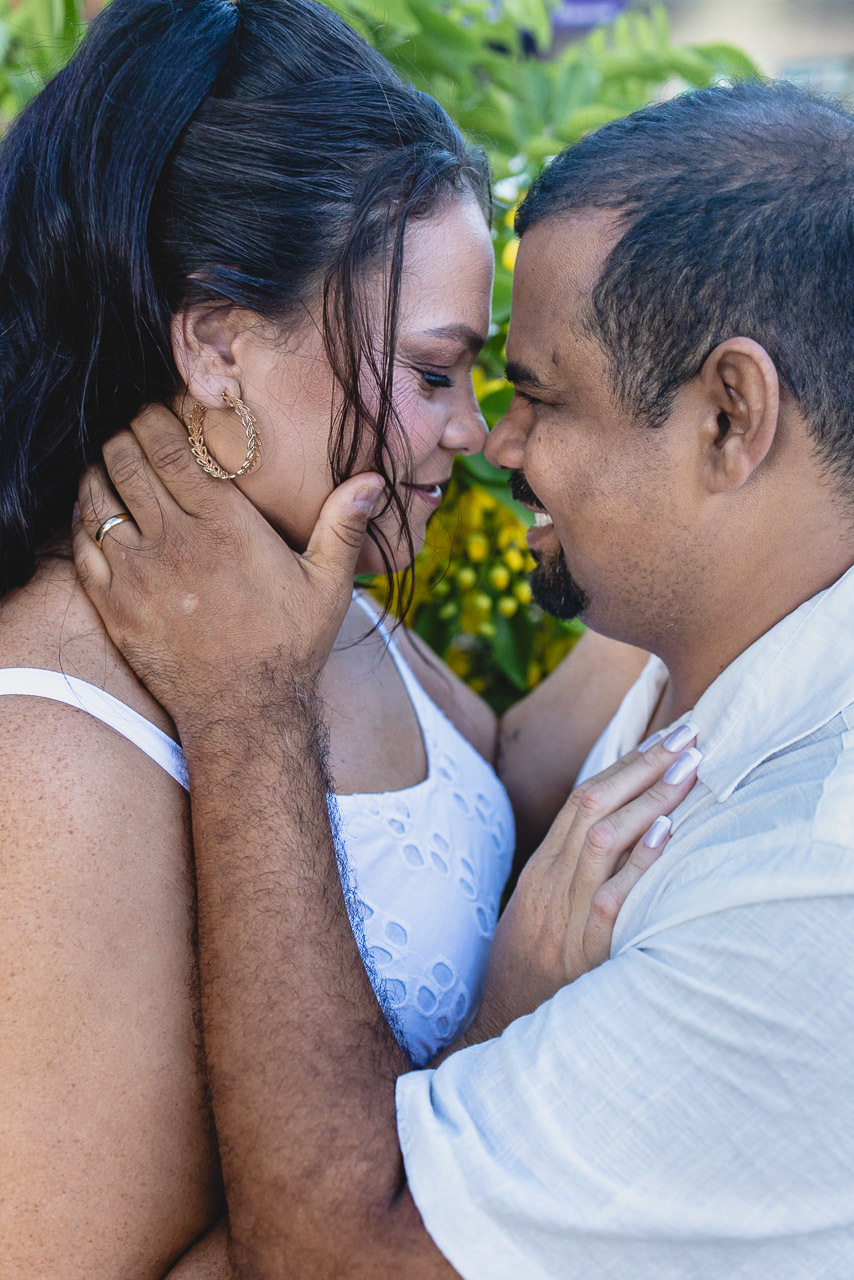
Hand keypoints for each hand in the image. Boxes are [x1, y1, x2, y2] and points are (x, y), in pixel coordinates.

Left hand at [72, 405, 383, 737]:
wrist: (244, 713)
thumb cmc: (289, 646)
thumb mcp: (328, 585)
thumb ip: (343, 526)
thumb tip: (374, 479)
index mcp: (226, 525)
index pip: (171, 448)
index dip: (154, 419)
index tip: (157, 414)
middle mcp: (175, 541)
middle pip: (127, 460)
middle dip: (125, 437)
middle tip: (134, 435)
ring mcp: (138, 573)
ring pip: (97, 496)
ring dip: (101, 472)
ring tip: (113, 467)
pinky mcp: (113, 604)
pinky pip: (81, 543)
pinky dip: (82, 518)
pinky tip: (96, 514)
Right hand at [472, 728, 700, 1036]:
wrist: (503, 1024)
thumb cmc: (529, 965)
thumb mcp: (539, 909)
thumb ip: (570, 871)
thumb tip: (617, 830)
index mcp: (540, 868)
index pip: (582, 799)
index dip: (625, 764)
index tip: (662, 736)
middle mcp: (549, 881)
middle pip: (594, 805)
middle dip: (643, 765)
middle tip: (687, 734)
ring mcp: (564, 913)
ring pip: (604, 839)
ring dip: (649, 799)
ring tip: (688, 768)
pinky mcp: (583, 948)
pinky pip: (612, 896)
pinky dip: (639, 862)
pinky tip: (667, 833)